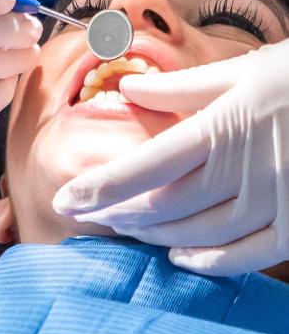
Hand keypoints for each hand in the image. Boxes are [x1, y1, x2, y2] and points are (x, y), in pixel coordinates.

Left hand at [53, 40, 288, 275]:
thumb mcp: (236, 70)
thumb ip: (178, 88)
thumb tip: (127, 89)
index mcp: (219, 127)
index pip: (145, 166)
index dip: (101, 186)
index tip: (65, 198)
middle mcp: (242, 170)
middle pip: (164, 206)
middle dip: (118, 214)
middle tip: (86, 214)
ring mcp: (272, 200)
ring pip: (199, 233)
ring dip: (154, 236)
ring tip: (123, 229)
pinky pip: (248, 255)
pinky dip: (211, 262)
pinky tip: (181, 260)